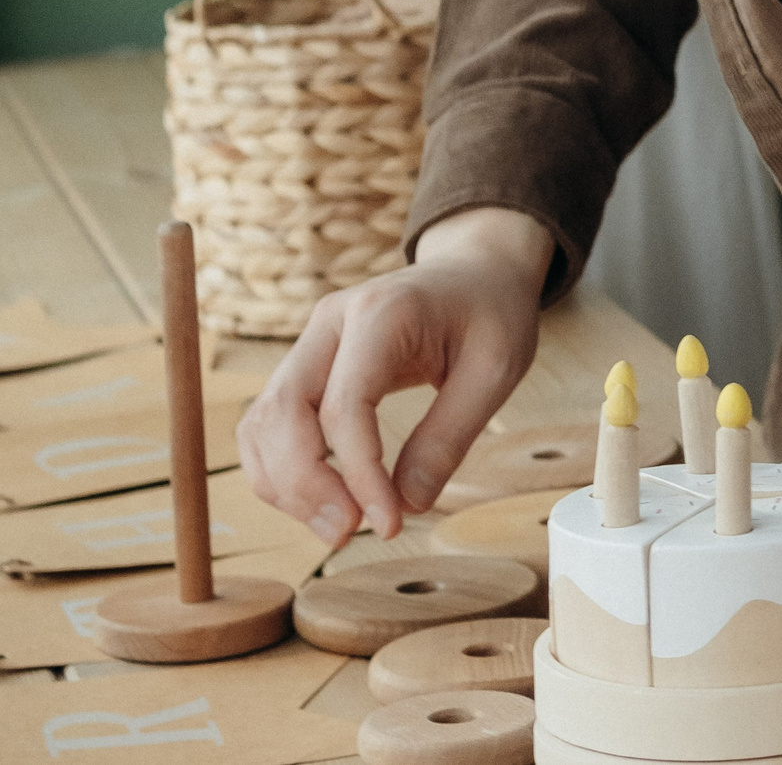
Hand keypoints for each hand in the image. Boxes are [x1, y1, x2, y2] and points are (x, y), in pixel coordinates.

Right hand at [236, 206, 549, 547]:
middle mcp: (330, 323)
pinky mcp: (306, 365)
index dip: (357, 473)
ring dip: (287, 484)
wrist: (477, 271)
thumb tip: (409, 505)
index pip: (344, 404)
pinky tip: (324, 501)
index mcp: (381, 312)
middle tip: (349, 533)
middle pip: (281, 412)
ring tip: (339, 526)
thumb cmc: (492, 313)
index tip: (387, 523)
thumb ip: (450, 435)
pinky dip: (283, 470)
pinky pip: (270, 424)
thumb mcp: (497, 369)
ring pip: (262, 423)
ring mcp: (310, 342)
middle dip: (304, 485)